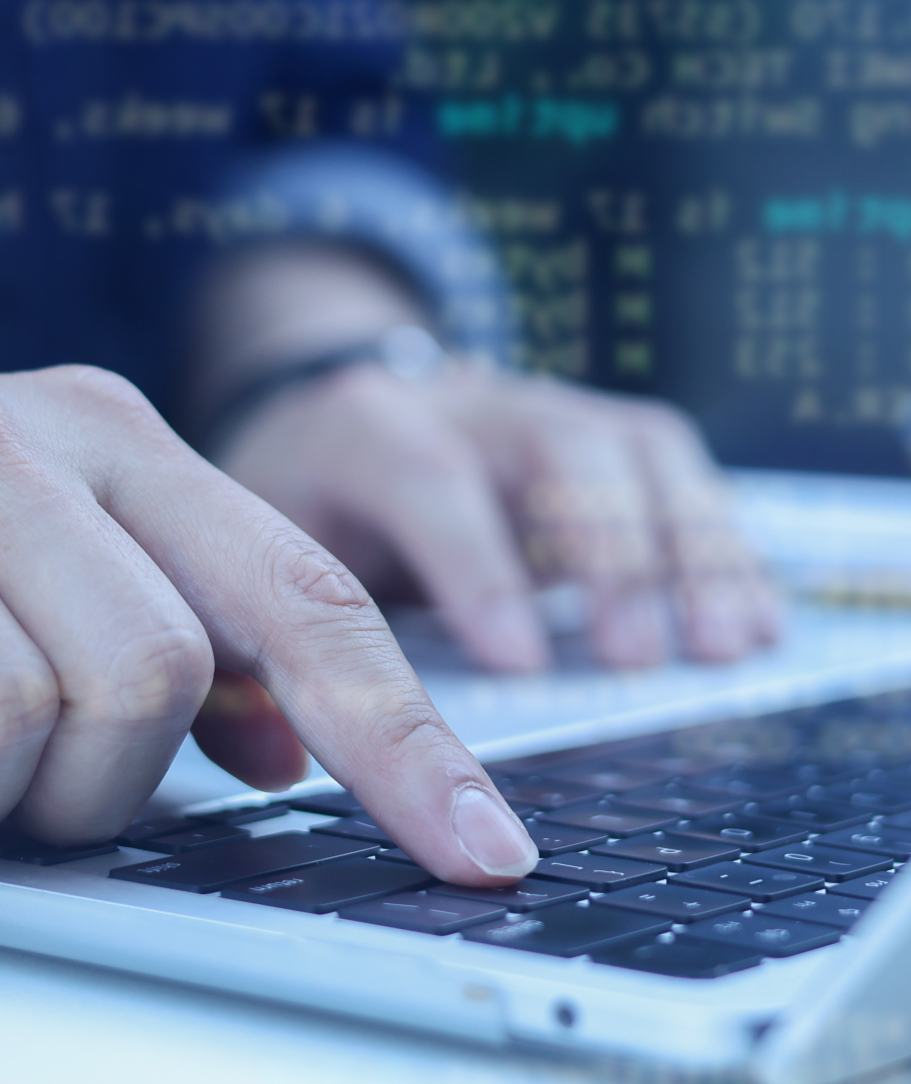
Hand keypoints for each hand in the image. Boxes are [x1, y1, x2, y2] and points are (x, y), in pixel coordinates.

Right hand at [0, 365, 539, 879]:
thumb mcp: (65, 566)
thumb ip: (188, 636)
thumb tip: (290, 755)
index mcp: (124, 437)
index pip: (316, 603)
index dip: (411, 746)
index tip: (485, 853)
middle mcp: (42, 436)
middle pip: (170, 669)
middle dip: (114, 775)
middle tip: (50, 782)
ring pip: (61, 710)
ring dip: (19, 785)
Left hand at [214, 362, 782, 671]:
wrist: (343, 413)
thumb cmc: (310, 516)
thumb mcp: (265, 564)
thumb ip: (283, 646)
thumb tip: (311, 760)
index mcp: (367, 426)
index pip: (427, 477)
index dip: (476, 566)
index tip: (517, 664)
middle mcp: (474, 402)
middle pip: (560, 447)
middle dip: (609, 553)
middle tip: (635, 660)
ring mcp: (555, 406)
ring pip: (642, 449)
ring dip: (696, 550)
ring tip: (727, 646)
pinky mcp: (614, 432)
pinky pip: (687, 473)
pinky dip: (729, 546)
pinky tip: (758, 618)